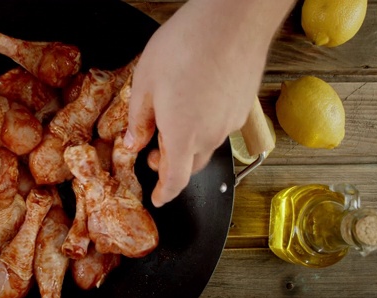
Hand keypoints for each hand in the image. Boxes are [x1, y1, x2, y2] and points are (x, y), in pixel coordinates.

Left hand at [124, 0, 294, 206]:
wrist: (232, 20)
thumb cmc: (186, 46)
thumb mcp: (145, 84)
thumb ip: (138, 121)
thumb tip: (133, 142)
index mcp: (182, 135)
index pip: (175, 181)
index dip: (165, 194)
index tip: (158, 198)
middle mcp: (210, 135)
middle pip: (190, 166)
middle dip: (171, 167)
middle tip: (155, 154)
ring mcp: (230, 121)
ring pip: (207, 146)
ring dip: (188, 145)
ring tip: (173, 122)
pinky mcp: (243, 107)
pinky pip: (221, 127)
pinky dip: (205, 126)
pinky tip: (195, 104)